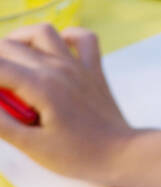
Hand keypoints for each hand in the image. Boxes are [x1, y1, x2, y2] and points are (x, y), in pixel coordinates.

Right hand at [0, 24, 136, 181]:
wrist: (122, 153)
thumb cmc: (77, 155)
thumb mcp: (31, 145)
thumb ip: (0, 122)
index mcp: (41, 86)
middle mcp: (59, 68)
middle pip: (11, 45)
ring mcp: (79, 65)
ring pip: (43, 32)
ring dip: (19, 39)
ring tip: (7, 61)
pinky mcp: (94, 69)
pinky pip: (83, 38)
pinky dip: (66, 37)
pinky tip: (53, 51)